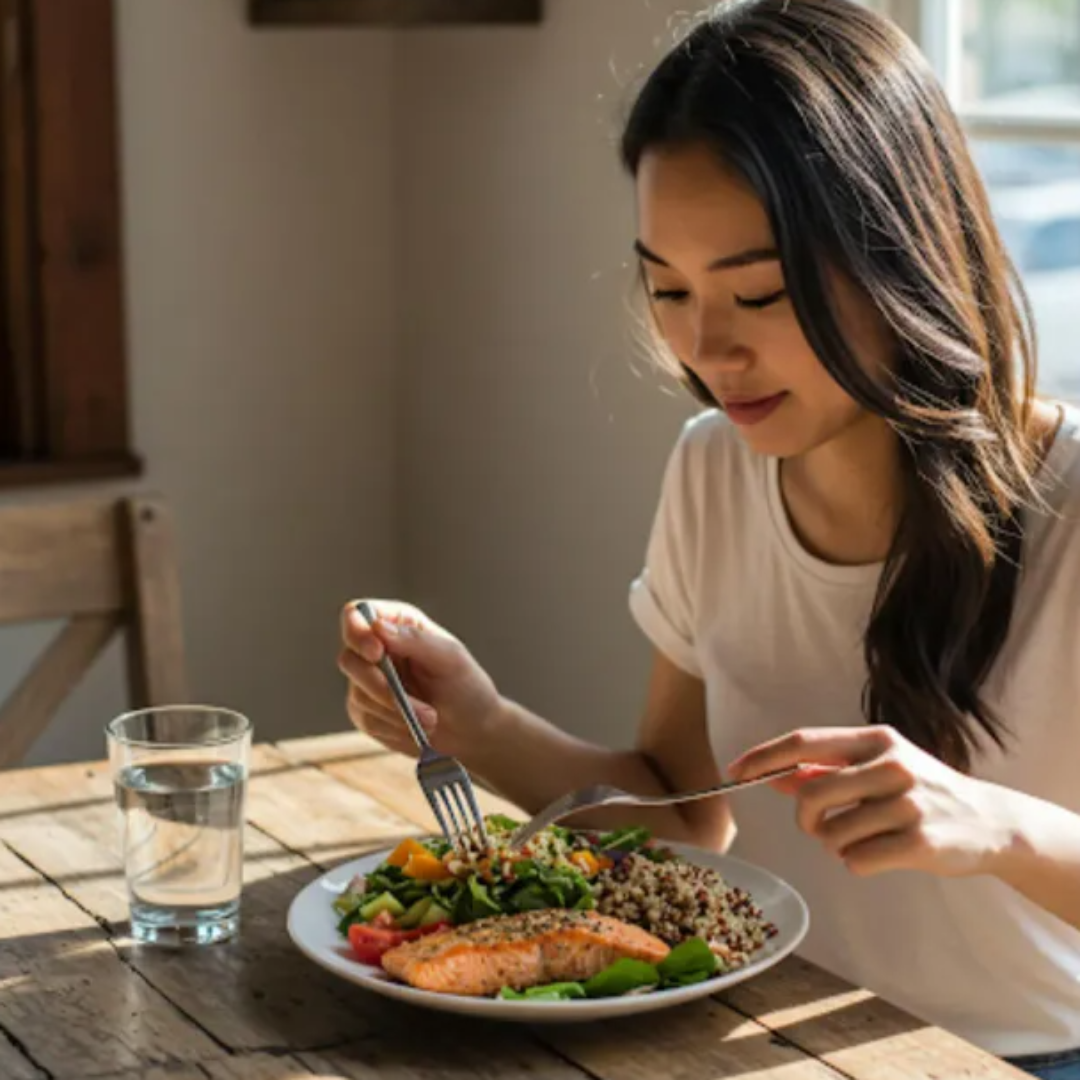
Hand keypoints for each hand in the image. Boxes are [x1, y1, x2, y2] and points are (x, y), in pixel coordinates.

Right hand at [338, 600, 502, 761]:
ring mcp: (367, 681)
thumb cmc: (466, 687)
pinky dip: (393, 727)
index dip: (358, 633)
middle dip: (382, 687)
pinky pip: (366, 719)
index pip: (356, 614)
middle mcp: (377, 649)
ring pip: (359, 694)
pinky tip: (415, 729)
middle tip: (417, 708)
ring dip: (397, 713)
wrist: (471, 731)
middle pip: (349, 659)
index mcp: (398, 624)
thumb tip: (378, 627)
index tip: (377, 653)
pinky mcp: (366, 710)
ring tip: (431, 720)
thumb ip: (415, 640)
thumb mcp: (450, 659)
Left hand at [726, 725, 1015, 877]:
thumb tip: (771, 774)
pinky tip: (881, 853)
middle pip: (811, 792)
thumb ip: (825, 769)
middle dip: (805, 817)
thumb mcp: (876, 767)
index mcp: (876, 739)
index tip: (735, 770)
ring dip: (835, 844)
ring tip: (863, 838)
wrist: (990, 822)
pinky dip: (857, 863)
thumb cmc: (919, 792)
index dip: (764, 756)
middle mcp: (892, 764)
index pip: (804, 742)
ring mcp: (908, 803)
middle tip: (818, 826)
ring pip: (832, 832)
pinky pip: (856, 860)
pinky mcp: (920, 841)